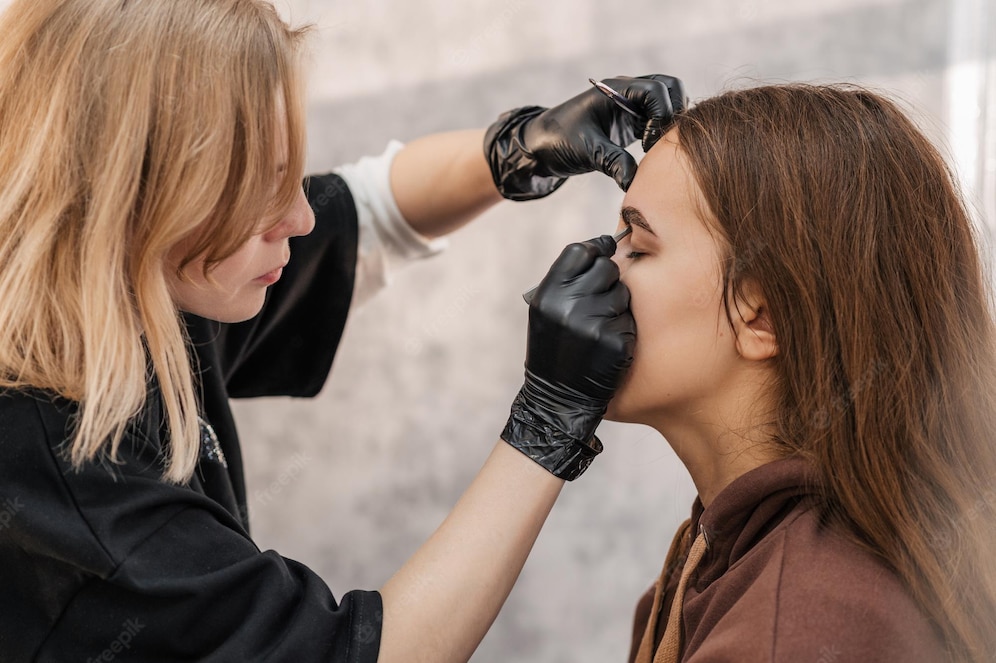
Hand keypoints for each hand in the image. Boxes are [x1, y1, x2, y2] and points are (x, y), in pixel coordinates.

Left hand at [484, 74, 686, 199]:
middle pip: (669, 88)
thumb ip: (612, 162)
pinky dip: (661, 133)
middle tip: (660, 144)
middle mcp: (626, 92)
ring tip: (656, 149)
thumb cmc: (558, 140)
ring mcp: (630, 106)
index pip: (657, 89)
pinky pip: (657, 120)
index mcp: (616, 89)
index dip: (661, 116)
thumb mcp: (586, 151)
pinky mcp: (630, 123)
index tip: (648, 144)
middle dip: (672, 114)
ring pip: (666, 103)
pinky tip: (652, 154)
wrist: (540, 146)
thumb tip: (634, 181)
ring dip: (669, 123)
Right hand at [501, 235, 635, 479]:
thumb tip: (603, 246)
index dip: (594, 251)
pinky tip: (607, 345)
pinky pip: (630, 320)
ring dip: (617, 307)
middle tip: (598, 302)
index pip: (580, 251)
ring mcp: (593, 323)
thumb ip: (568, 281)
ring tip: (598, 328)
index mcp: (549, 294)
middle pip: (607, 268)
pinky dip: (623, 330)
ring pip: (623, 294)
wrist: (556, 399)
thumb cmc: (554, 349)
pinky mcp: (614, 342)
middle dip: (608, 281)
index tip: (602, 255)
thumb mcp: (546, 312)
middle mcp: (569, 305)